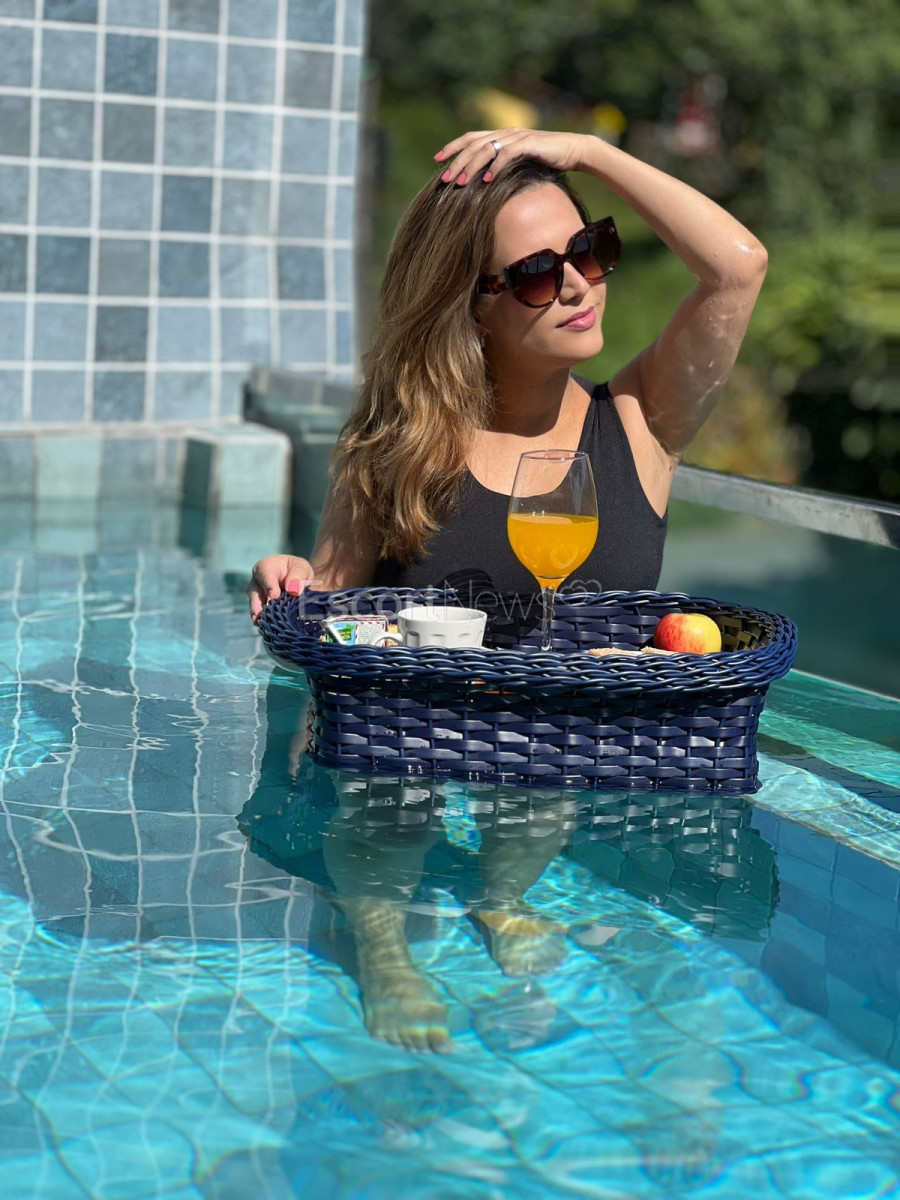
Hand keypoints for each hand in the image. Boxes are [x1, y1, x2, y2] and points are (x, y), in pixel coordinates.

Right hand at [247, 554, 316, 623]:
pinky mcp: (261, 608)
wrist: (298, 580)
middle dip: (257, 604)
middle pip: (254, 592)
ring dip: (259, 616)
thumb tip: (293, 591)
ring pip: (255, 606)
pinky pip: (260, 615)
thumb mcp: (301, 568)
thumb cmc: (298, 571)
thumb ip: (298, 576)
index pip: (264, 573)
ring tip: (262, 625)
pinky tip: (268, 629)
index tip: (274, 595)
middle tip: (261, 614)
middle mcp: (257, 582)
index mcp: (266, 567)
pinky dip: (265, 621)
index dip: (268, 585)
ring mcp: (257, 596)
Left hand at [435, 128, 589, 184]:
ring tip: (460, 183)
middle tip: (445, 179)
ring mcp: (517, 137)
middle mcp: (506, 133)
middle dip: (457, 162)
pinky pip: (507, 155)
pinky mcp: (529, 144)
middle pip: (474, 144)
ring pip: (486, 149)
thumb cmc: (546, 160)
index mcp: (501, 136)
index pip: (470, 138)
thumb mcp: (519, 164)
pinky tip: (486, 181)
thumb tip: (483, 183)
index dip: (453, 147)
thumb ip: (502, 167)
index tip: (437, 160)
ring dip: (471, 167)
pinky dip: (495, 167)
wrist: (573, 151)